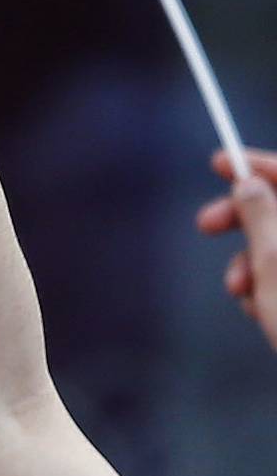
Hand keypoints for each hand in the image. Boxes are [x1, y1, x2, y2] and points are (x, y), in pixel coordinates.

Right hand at [198, 150, 276, 354]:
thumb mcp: (274, 260)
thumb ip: (259, 214)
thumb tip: (248, 184)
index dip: (255, 164)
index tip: (220, 162)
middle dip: (244, 221)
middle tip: (206, 225)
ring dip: (253, 264)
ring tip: (241, 292)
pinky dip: (271, 288)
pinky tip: (263, 313)